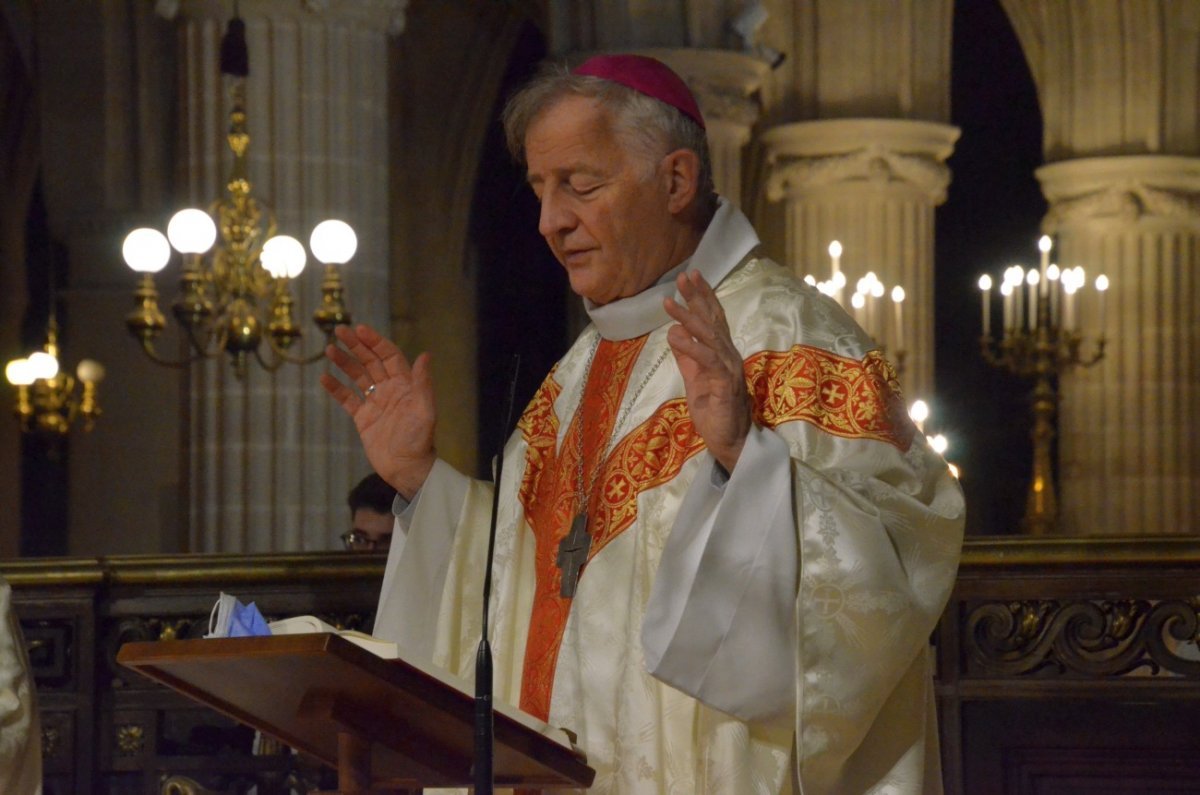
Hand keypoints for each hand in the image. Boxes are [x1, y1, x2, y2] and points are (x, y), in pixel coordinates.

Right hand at [321, 324, 436, 499]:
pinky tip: (324, 378)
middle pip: (371, 362)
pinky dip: (336, 389)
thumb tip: (425, 354)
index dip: (375, 342)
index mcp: (405, 385)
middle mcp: (390, 390)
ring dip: (344, 362)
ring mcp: (376, 403)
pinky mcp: (363, 418)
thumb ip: (423, 383)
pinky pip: (347, 399)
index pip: (388, 356)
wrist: (407, 469)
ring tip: (329, 349)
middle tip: (338, 330)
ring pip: (357, 377)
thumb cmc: (420, 440)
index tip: (360, 329)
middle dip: (356, 345)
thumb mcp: (425, 411)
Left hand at [663, 270, 751, 471]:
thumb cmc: (714, 411)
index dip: (701, 297)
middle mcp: (728, 354)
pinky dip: (692, 346)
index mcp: (721, 352)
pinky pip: (707, 360)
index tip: (689, 277)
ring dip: (689, 317)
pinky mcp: (725, 383)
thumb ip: (687, 356)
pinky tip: (676, 335)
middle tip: (685, 275)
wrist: (729, 441)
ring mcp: (729, 368)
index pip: (712, 319)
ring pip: (709, 336)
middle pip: (714, 319)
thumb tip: (676, 333)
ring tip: (670, 302)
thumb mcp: (694, 378)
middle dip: (698, 296)